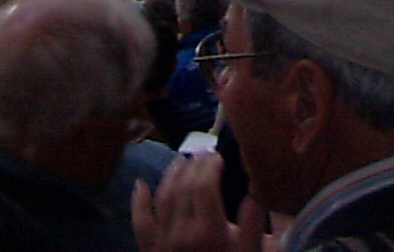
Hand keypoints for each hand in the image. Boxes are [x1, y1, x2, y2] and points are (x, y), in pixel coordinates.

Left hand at [131, 152, 273, 251]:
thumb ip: (254, 227)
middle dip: (193, 165)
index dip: (210, 164)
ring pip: (162, 197)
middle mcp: (181, 232)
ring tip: (181, 161)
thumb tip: (254, 194)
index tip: (218, 155)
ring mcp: (162, 242)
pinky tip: (140, 185)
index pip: (205, 184)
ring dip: (171, 174)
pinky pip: (140, 222)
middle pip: (184, 186)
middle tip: (203, 153)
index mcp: (209, 231)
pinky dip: (139, 202)